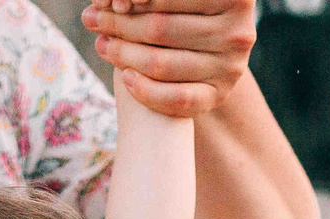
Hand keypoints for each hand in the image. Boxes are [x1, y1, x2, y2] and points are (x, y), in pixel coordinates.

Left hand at [82, 0, 255, 118]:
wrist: (203, 53)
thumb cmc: (182, 13)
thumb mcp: (173, 1)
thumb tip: (115, 2)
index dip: (134, 0)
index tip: (109, 0)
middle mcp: (238, 31)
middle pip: (160, 28)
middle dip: (119, 23)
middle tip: (91, 19)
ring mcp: (231, 67)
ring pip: (161, 63)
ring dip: (122, 54)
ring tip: (102, 44)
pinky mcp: (218, 96)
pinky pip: (175, 99)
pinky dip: (144, 89)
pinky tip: (125, 76)